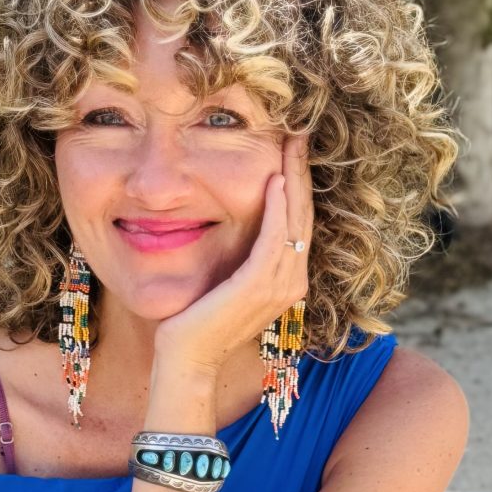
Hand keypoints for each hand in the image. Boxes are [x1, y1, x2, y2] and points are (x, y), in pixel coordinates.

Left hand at [153, 134, 313, 375]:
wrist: (187, 358)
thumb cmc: (200, 321)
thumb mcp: (228, 284)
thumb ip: (243, 259)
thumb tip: (240, 229)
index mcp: (286, 279)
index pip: (298, 222)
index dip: (298, 184)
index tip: (293, 150)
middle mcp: (291, 281)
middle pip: (303, 215)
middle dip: (301, 172)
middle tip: (299, 134)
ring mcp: (278, 285)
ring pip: (295, 220)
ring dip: (293, 179)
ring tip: (291, 144)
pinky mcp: (258, 285)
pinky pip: (274, 238)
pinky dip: (278, 208)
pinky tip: (275, 180)